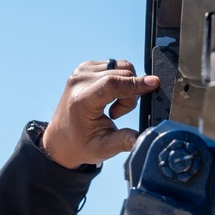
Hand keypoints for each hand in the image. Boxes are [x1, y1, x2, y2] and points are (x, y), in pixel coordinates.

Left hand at [42, 60, 159, 169]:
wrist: (60, 139)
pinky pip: (115, 66)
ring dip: (126, 87)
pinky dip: (119, 80)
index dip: (135, 83)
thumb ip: (124, 141)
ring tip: (112, 107)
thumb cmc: (80, 144)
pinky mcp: (85, 67)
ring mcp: (81, 71)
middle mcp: (79, 81)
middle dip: (130, 95)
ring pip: (121, 68)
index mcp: (81, 101)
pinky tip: (108, 97)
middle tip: (116, 114)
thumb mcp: (103, 148)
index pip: (112, 84)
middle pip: (122, 75)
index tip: (154, 83)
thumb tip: (142, 136)